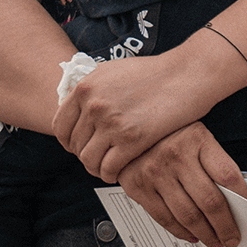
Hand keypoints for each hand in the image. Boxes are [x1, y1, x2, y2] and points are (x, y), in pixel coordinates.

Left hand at [53, 52, 229, 182]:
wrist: (186, 75)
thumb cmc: (154, 73)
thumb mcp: (111, 71)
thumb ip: (91, 89)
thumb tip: (76, 106)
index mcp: (85, 87)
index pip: (60, 125)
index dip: (67, 141)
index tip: (78, 145)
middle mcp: (93, 105)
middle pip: (74, 145)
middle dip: (84, 154)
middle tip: (96, 158)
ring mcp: (111, 123)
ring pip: (88, 159)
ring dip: (95, 168)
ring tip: (106, 167)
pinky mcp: (132, 140)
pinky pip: (109, 168)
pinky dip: (110, 174)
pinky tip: (118, 171)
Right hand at [115, 123, 246, 246]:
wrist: (124, 125)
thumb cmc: (165, 131)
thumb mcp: (194, 135)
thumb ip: (212, 162)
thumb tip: (235, 199)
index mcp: (196, 139)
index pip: (229, 176)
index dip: (245, 200)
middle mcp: (175, 155)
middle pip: (211, 202)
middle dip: (226, 227)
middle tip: (232, 237)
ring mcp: (154, 172)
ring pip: (188, 215)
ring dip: (206, 234)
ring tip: (214, 240)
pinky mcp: (137, 185)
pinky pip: (164, 217)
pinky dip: (181, 232)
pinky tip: (190, 235)